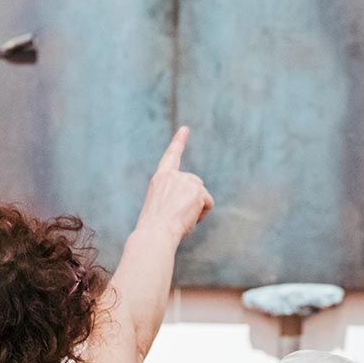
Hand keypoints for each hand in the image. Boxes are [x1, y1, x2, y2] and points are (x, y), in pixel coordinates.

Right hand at [137, 126, 213, 240]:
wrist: (155, 233)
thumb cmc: (155, 227)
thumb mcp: (160, 207)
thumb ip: (174, 196)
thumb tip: (192, 202)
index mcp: (160, 179)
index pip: (171, 157)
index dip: (179, 142)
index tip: (185, 129)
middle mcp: (174, 176)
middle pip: (196, 184)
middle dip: (193, 200)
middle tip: (177, 216)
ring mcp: (186, 181)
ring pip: (202, 196)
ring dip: (196, 209)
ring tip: (180, 218)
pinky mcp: (198, 190)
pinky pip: (208, 204)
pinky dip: (202, 214)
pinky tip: (188, 218)